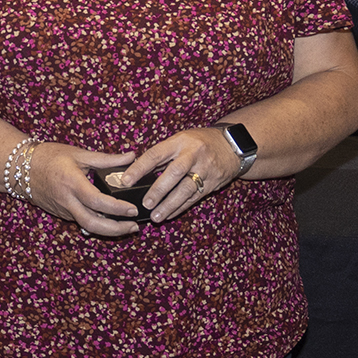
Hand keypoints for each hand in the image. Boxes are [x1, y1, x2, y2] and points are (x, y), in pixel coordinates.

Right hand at [24, 143, 141, 237]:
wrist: (21, 168)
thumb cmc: (49, 157)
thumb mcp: (79, 154)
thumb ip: (106, 159)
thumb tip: (131, 157)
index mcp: (72, 183)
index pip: (97, 201)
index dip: (117, 208)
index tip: (133, 209)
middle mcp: (67, 200)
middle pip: (92, 223)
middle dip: (116, 229)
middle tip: (134, 226)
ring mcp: (63, 210)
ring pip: (88, 226)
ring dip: (109, 230)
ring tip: (127, 227)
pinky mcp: (62, 214)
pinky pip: (82, 222)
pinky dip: (98, 223)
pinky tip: (111, 220)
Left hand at [120, 128, 243, 223]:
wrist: (232, 145)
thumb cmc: (200, 142)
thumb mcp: (180, 140)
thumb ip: (162, 155)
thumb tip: (137, 171)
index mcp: (180, 142)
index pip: (156, 154)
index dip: (139, 168)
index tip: (125, 180)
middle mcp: (193, 154)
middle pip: (175, 173)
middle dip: (159, 190)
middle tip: (146, 203)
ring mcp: (205, 169)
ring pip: (186, 189)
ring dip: (170, 205)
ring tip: (156, 216)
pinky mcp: (213, 183)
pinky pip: (194, 198)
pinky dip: (180, 207)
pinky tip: (169, 214)